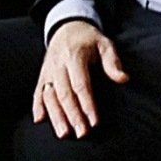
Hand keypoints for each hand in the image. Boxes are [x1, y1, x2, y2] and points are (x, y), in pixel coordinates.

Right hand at [34, 20, 129, 138]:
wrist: (67, 27)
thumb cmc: (89, 39)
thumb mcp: (105, 44)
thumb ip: (113, 62)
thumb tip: (124, 79)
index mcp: (74, 56)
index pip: (80, 84)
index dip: (87, 104)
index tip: (95, 122)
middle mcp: (58, 65)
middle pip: (64, 94)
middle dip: (73, 115)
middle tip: (82, 134)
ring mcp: (48, 71)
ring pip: (49, 96)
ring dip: (55, 116)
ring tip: (63, 134)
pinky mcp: (42, 75)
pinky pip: (37, 92)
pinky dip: (37, 106)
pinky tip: (39, 121)